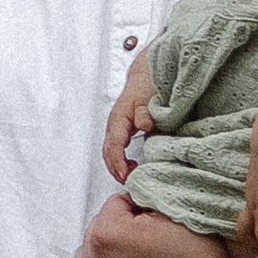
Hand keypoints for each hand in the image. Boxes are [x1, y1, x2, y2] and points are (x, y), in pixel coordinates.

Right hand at [104, 70, 157, 184]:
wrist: (148, 75)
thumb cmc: (148, 85)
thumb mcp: (150, 97)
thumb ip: (146, 111)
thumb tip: (144, 124)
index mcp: (119, 118)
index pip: (114, 145)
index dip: (119, 162)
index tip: (127, 175)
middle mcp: (114, 124)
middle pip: (108, 152)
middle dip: (115, 169)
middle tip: (128, 182)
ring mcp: (116, 128)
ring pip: (110, 152)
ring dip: (117, 166)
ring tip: (130, 177)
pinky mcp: (121, 130)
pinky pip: (115, 149)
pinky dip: (120, 161)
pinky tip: (132, 166)